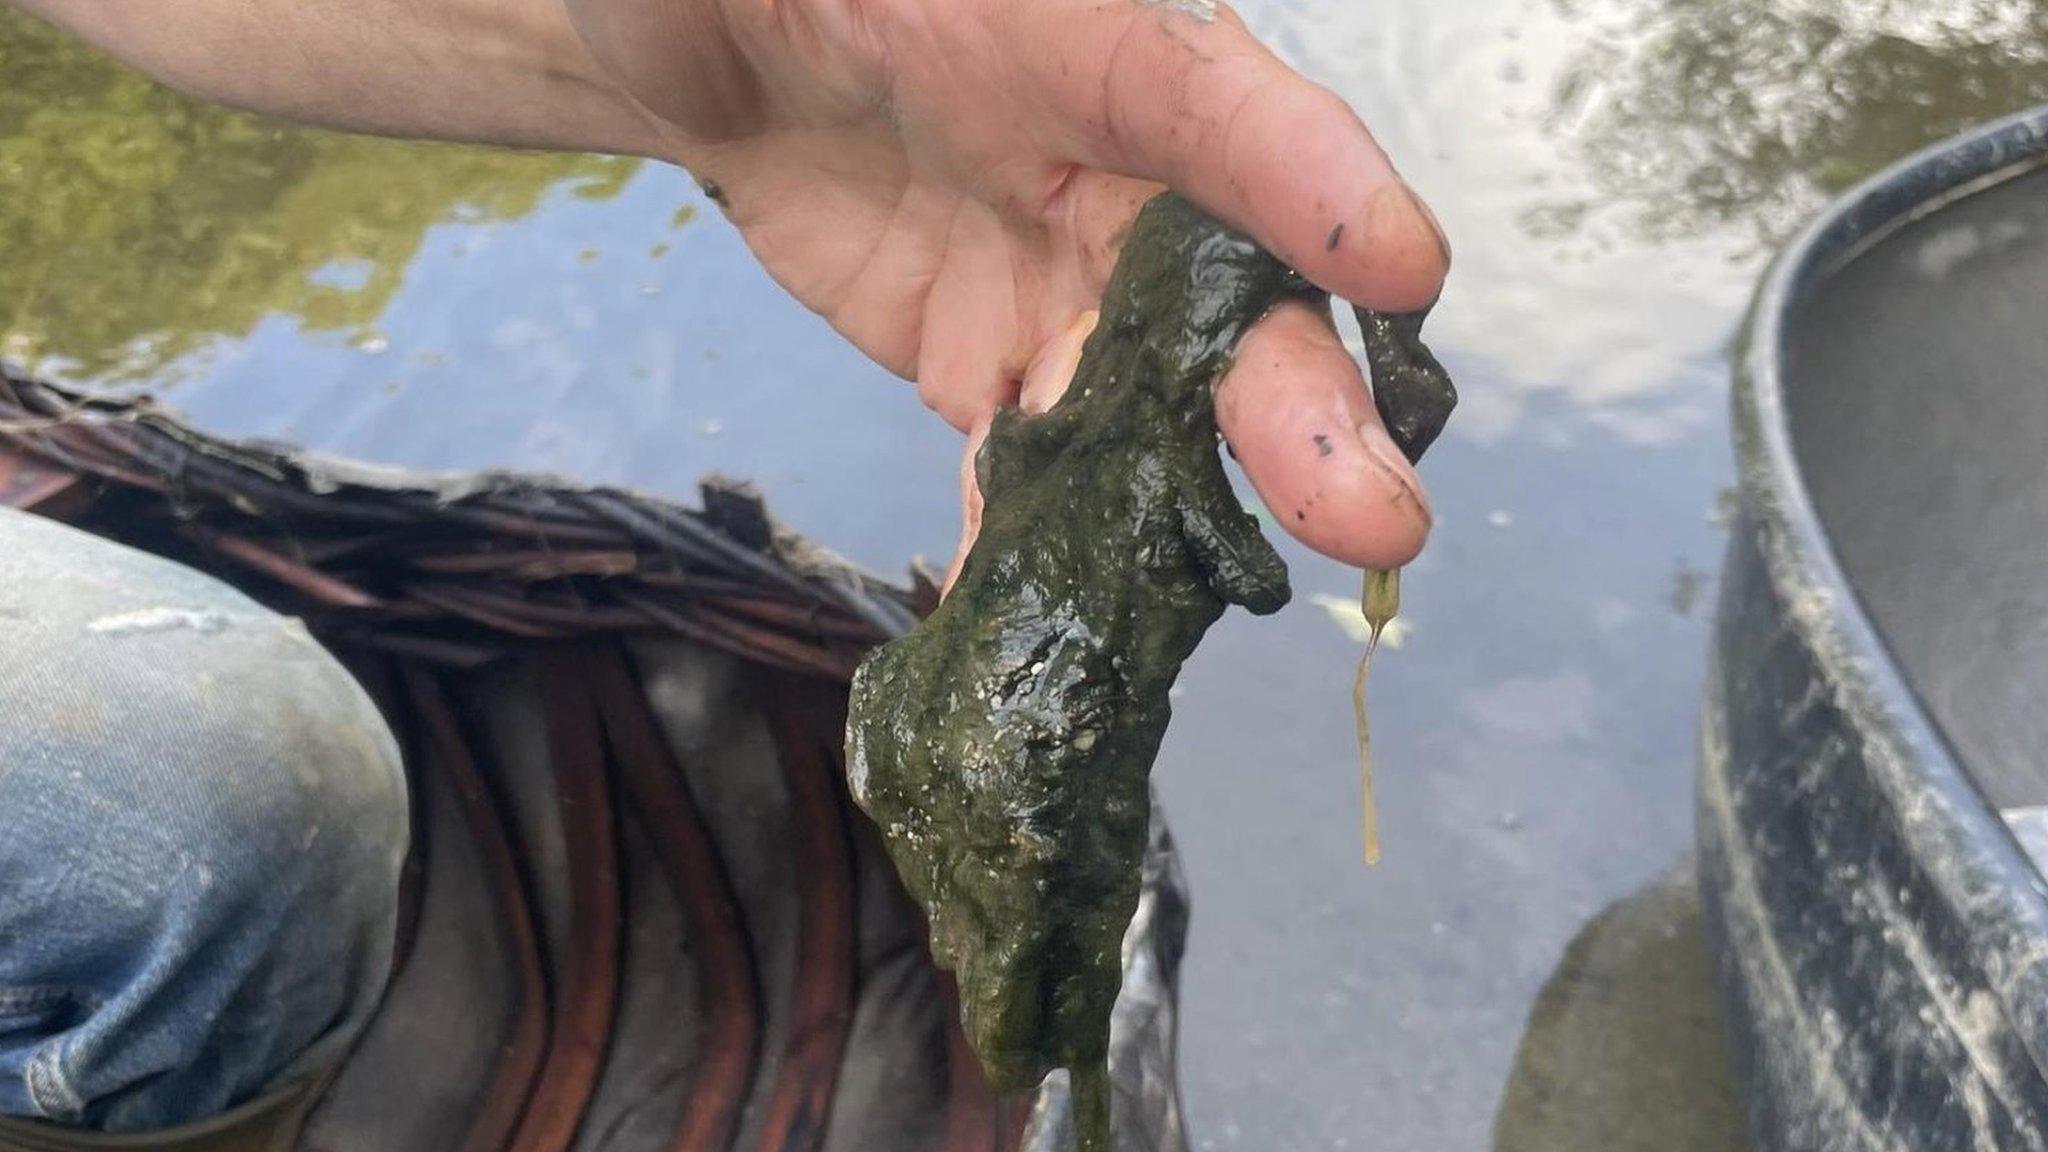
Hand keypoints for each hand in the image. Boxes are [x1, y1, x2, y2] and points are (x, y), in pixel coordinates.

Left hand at [567, 0, 1448, 576]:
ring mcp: (1061, 286)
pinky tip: (1033, 623)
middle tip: (1371, 515)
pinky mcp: (991, 367)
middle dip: (1296, 411)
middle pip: (1225, 303)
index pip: (1220, 107)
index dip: (1314, 188)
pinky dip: (1029, 548)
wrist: (723, 51)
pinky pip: (1022, 470)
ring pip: (1145, 409)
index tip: (1399, 268)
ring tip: (1204, 601)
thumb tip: (963, 60)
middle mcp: (1122, 178)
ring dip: (1180, 508)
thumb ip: (876, 13)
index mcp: (1109, 46)